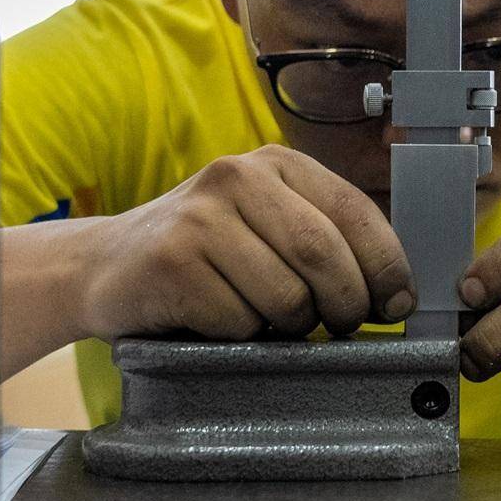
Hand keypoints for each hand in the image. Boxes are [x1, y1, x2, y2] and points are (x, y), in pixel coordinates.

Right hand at [75, 145, 414, 342]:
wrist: (102, 266)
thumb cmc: (204, 255)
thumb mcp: (266, 225)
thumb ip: (325, 240)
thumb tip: (398, 293)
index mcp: (275, 163)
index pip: (354, 211)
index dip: (386, 265)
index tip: (397, 304)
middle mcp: (236, 176)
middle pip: (324, 254)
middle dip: (347, 303)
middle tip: (343, 327)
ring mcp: (200, 217)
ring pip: (287, 295)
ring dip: (290, 325)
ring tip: (268, 319)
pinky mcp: (171, 262)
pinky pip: (240, 321)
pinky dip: (242, 336)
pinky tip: (219, 322)